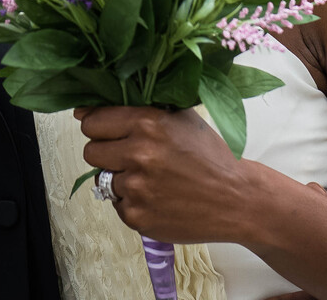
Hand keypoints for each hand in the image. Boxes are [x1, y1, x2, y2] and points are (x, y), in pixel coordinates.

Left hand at [76, 106, 268, 245]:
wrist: (238, 199)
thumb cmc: (211, 156)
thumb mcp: (180, 118)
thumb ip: (139, 109)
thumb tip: (87, 110)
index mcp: (147, 123)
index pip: (92, 121)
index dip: (96, 125)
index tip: (102, 130)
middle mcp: (138, 154)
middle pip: (91, 151)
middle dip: (106, 152)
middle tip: (129, 156)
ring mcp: (136, 188)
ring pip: (103, 178)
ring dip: (120, 178)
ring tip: (151, 178)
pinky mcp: (137, 216)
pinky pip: (117, 204)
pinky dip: (132, 202)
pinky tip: (158, 197)